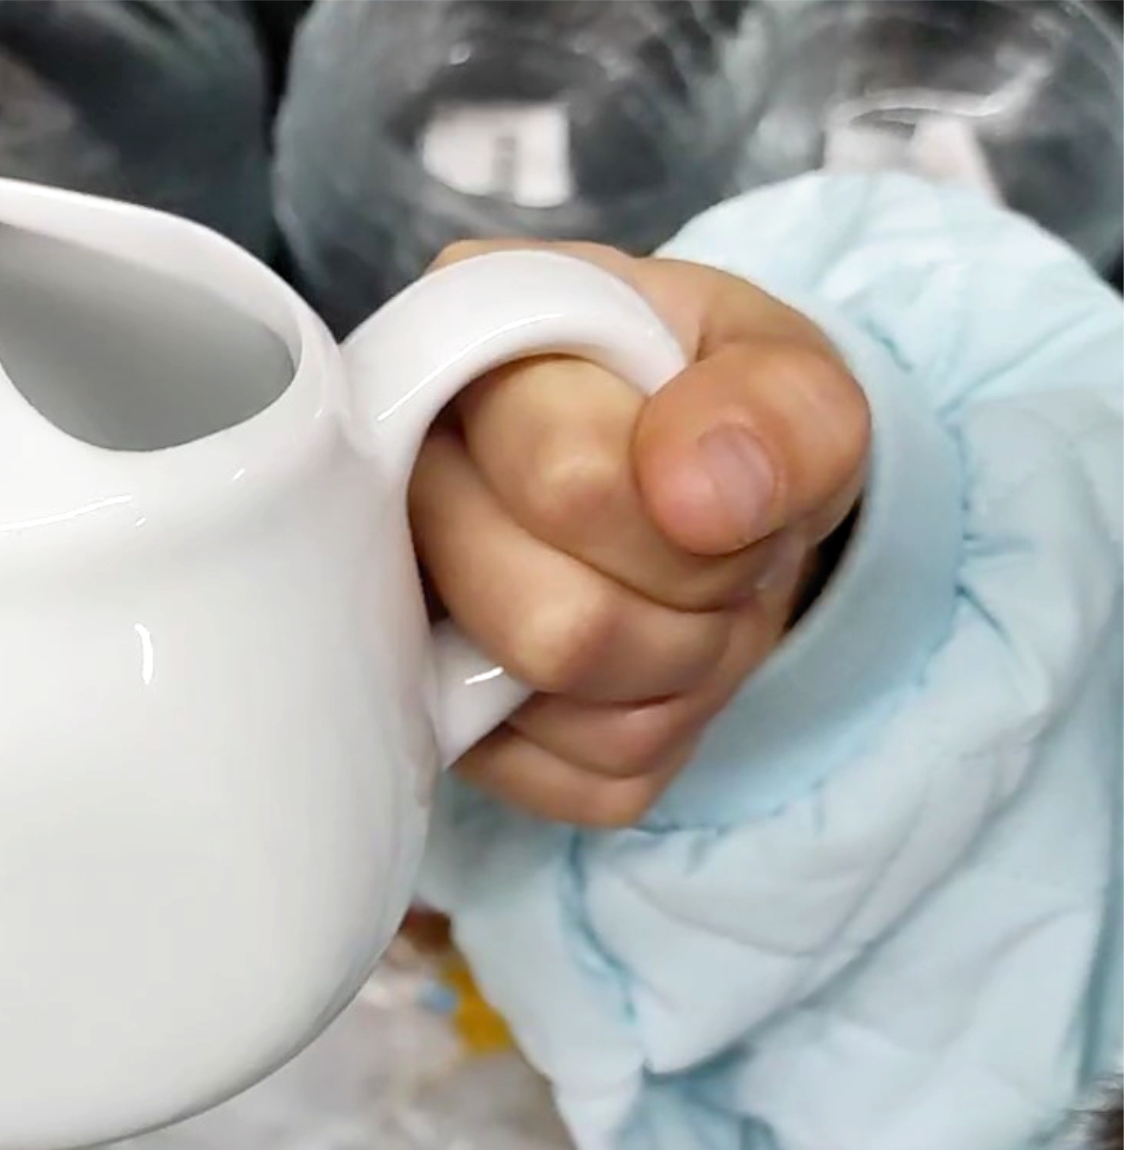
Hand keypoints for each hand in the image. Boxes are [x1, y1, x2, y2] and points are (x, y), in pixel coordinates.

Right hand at [411, 241, 869, 827]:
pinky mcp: (433, 722)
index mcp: (461, 344)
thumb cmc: (713, 413)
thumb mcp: (786, 371)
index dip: (694, 514)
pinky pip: (574, 784)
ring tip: (688, 598)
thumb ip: (777, 405)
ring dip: (681, 674)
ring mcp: (389, 611)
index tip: (720, 481)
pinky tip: (646, 661)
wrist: (690, 496)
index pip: (570, 482)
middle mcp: (383, 477)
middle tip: (715, 556)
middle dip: (691, 607)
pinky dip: (653, 737)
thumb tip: (699, 492)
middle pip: (550, 627)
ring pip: (560, 714)